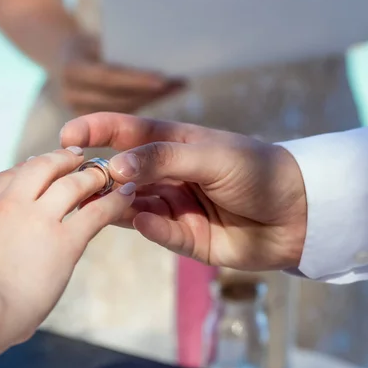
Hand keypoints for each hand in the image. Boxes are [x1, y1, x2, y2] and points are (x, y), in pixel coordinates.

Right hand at [0, 147, 135, 343]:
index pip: (8, 176)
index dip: (27, 168)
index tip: (38, 166)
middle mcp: (10, 203)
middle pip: (40, 167)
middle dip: (61, 158)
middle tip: (75, 155)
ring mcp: (38, 218)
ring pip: (71, 183)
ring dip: (91, 174)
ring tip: (104, 172)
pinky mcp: (65, 241)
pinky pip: (95, 212)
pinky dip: (113, 200)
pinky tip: (125, 194)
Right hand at [50, 34, 182, 114]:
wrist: (57, 55)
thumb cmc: (85, 43)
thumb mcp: (96, 40)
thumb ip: (118, 50)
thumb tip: (157, 52)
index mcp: (73, 69)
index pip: (109, 76)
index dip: (136, 80)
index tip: (164, 79)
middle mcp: (72, 93)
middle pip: (118, 97)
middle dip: (150, 91)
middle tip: (179, 82)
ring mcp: (79, 109)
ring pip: (122, 109)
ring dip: (152, 98)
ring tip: (177, 86)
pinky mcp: (88, 121)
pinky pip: (120, 115)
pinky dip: (144, 103)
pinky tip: (164, 94)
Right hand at [61, 114, 307, 270]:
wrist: (299, 213)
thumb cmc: (257, 170)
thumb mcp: (210, 155)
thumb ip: (162, 159)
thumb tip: (116, 167)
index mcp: (174, 144)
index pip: (127, 132)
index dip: (97, 130)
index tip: (67, 135)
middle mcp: (167, 174)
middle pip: (123, 173)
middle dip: (99, 173)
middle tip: (76, 178)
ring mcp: (173, 206)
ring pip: (132, 204)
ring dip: (116, 203)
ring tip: (100, 200)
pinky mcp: (184, 237)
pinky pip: (157, 231)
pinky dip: (147, 226)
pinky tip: (142, 220)